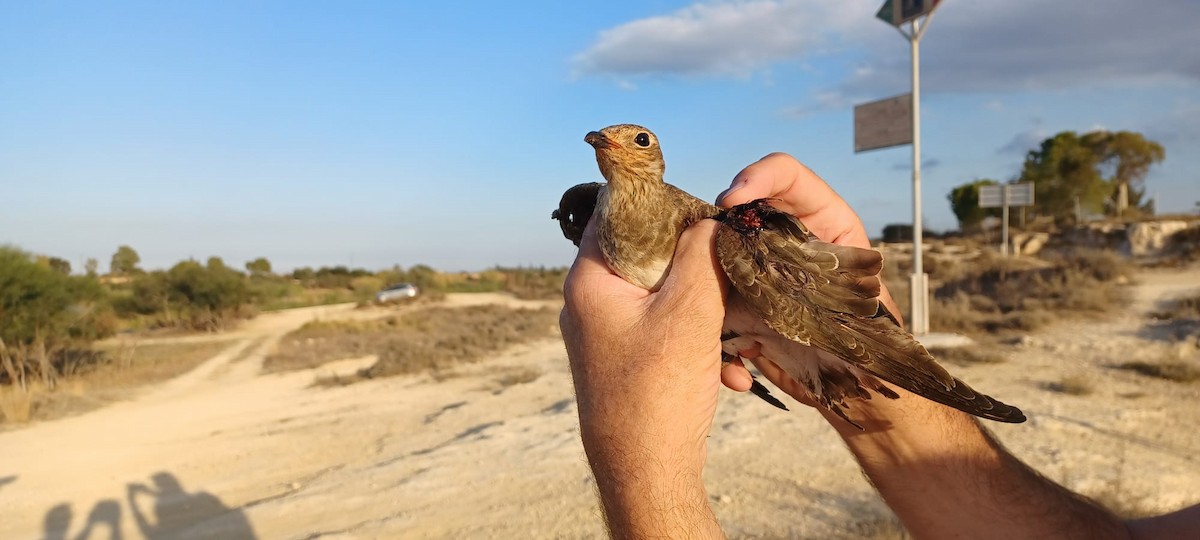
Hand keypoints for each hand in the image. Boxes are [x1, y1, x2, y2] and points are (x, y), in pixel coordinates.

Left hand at [560, 217, 727, 537]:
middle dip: (695, 264)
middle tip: (731, 270)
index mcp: (589, 281)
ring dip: (704, 311)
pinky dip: (696, 344)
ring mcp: (603, 335)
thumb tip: (711, 219)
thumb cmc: (658, 394)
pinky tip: (731, 374)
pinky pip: (661, 334)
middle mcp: (587, 304)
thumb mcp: (690, 313)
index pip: (617, 213)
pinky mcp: (622, 362)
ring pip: (660, 298)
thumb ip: (702, 256)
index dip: (662, 204)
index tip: (705, 210)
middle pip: (645, 255)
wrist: (645, 476)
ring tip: (738, 337)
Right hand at [715, 154, 1142, 539]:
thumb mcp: (856, 305)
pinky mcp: (741, 310)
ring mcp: (759, 275)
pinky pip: (710, 311)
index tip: (733, 198)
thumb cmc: (876, 350)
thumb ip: (820, 279)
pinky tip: (736, 374)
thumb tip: (772, 266)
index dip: (757, 178)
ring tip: (718, 327)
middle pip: (737, 217)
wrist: (863, 397)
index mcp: (824, 225)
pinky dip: (714, 340)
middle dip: (715, 236)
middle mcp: (786, 244)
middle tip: (698, 256)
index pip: (787, 177)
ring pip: (714, 263)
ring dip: (707, 296)